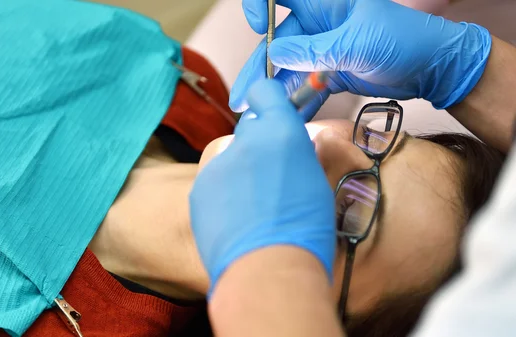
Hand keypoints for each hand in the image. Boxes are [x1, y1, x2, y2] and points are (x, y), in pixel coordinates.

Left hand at [190, 79, 335, 293]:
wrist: (267, 269)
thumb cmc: (305, 229)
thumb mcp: (317, 182)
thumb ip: (299, 155)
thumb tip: (291, 147)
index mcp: (281, 132)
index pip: (265, 91)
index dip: (269, 100)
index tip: (273, 111)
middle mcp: (245, 140)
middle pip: (249, 127)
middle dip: (260, 141)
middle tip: (272, 171)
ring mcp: (217, 165)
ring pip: (230, 157)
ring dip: (241, 170)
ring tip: (254, 205)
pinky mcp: (198, 189)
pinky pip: (214, 182)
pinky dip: (225, 194)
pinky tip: (237, 219)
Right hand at [231, 0, 490, 120]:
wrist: (434, 69)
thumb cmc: (404, 41)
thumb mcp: (356, 43)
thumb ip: (313, 50)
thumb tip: (274, 53)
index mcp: (325, 4)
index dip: (262, 7)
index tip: (258, 26)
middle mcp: (320, 25)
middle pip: (278, 43)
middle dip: (258, 68)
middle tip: (243, 97)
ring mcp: (326, 51)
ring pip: (289, 69)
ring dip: (273, 92)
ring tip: (256, 116)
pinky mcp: (333, 75)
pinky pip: (307, 88)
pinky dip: (296, 103)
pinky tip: (284, 119)